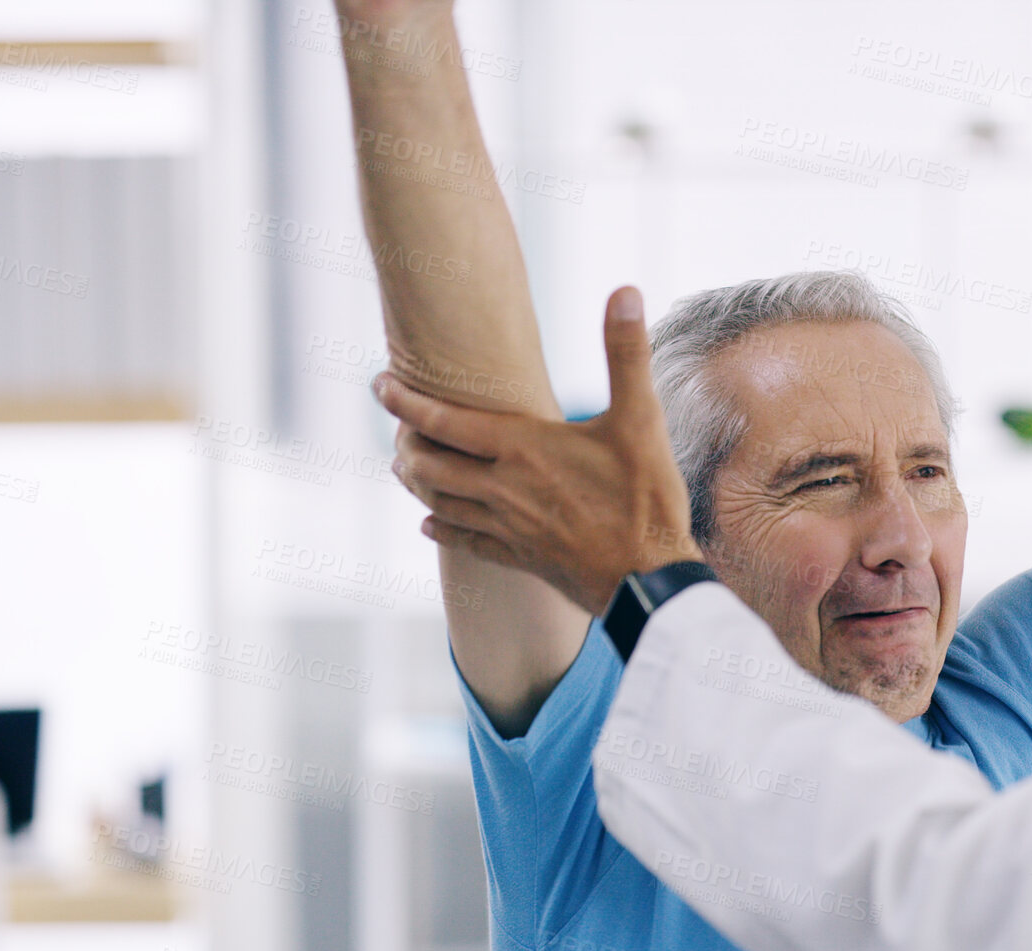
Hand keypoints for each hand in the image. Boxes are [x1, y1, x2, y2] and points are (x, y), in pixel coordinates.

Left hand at [376, 286, 703, 613]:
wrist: (651, 579)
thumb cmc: (646, 498)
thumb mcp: (642, 419)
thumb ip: (626, 352)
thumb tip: (626, 291)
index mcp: (522, 448)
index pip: (443, 421)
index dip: (405, 401)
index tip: (380, 384)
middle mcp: (503, 488)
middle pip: (430, 464)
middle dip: (405, 443)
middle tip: (394, 426)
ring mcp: (508, 527)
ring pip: (440, 502)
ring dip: (416, 481)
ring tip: (402, 466)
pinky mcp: (521, 557)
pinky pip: (466, 541)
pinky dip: (442, 528)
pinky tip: (430, 524)